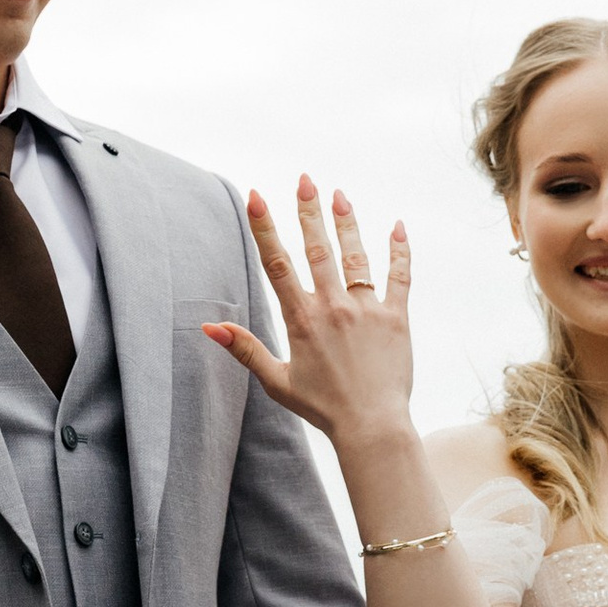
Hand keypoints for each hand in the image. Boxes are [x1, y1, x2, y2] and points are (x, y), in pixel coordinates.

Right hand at [208, 183, 415, 450]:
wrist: (371, 425)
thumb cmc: (322, 407)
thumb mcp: (277, 381)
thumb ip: (245, 350)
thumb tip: (208, 328)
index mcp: (301, 320)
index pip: (278, 264)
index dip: (265, 228)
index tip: (256, 196)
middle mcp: (333, 307)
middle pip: (318, 250)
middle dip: (309, 212)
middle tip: (305, 180)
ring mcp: (367, 310)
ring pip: (355, 257)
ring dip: (347, 223)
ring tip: (340, 195)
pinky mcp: (396, 318)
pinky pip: (399, 277)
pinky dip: (399, 251)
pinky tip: (397, 226)